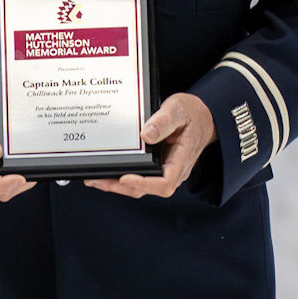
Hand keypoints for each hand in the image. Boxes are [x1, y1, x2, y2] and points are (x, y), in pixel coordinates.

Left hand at [86, 92, 214, 199]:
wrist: (202, 117)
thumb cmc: (192, 113)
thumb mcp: (179, 109)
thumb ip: (164, 121)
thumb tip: (146, 135)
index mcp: (181, 160)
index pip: (164, 183)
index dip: (144, 184)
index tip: (125, 178)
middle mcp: (173, 171)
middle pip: (147, 189)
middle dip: (120, 187)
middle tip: (98, 180)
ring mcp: (164, 171)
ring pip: (140, 187)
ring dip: (117, 186)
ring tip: (95, 179)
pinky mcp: (155, 167)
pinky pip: (138, 177)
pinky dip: (120, 177)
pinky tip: (105, 171)